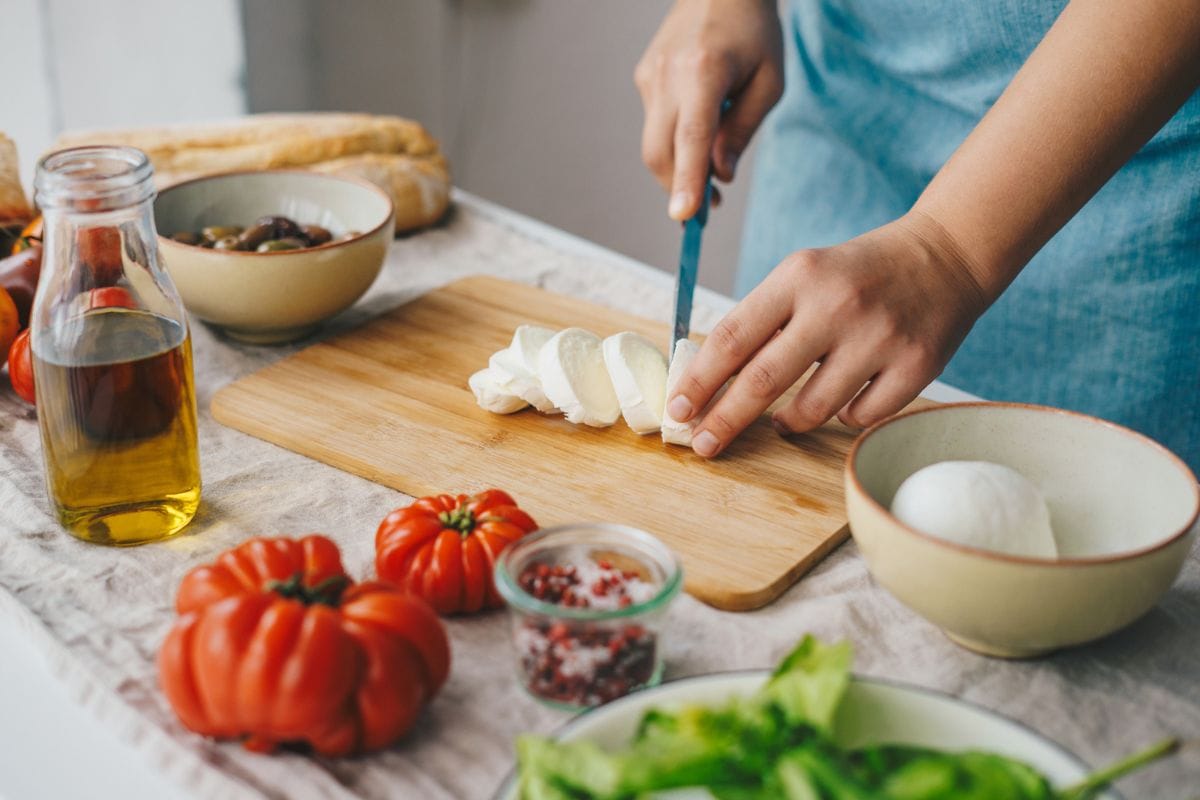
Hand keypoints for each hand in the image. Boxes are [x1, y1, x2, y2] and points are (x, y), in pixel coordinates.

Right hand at [635, 0, 782, 219]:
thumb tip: (720, 177)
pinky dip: (674, 142)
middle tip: (704, 212)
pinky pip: (655, 125)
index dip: (686, 180)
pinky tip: (698, 128)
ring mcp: (649, 76)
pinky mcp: (643, 78)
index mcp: (704, 71)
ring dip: (677, 168)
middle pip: (660, 152)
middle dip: (678, 188)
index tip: (683, 216)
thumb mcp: (769, 83)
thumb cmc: (754, 32)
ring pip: (654, 144)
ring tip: (708, 175)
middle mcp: (668, 75)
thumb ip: (742, 132)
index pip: (690, 137)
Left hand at [666, 213, 992, 456]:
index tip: (676, 410)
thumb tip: (706, 381)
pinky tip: (843, 399)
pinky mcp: (916, 365)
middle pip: (763, 380)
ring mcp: (879, 337)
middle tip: (702, 445)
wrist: (945, 255)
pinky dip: (843, 416)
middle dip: (724, 420)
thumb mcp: (803, 276)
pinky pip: (859, 416)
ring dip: (787, 423)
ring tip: (780, 421)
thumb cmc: (856, 275)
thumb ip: (761, 321)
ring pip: (812, 409)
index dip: (698, 381)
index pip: (732, 338)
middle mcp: (837, 305)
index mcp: (798, 277)